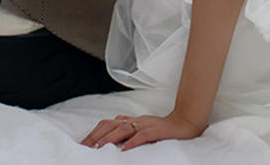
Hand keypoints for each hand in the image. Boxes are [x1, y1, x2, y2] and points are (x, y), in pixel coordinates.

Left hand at [79, 111, 205, 150]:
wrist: (185, 122)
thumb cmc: (163, 128)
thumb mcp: (142, 126)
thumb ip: (128, 126)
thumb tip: (112, 128)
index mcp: (131, 120)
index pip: (107, 123)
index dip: (94, 132)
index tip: (83, 144)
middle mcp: (136, 120)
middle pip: (111, 125)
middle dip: (96, 136)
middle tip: (85, 147)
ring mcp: (146, 124)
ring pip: (124, 129)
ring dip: (110, 138)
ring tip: (100, 147)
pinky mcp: (157, 130)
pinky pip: (142, 135)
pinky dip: (132, 142)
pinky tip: (124, 149)